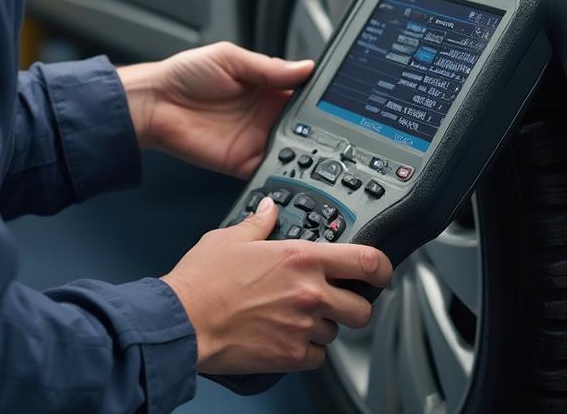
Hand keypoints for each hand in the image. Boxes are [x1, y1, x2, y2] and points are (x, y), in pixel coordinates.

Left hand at [118, 42, 312, 178]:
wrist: (155, 103)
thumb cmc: (185, 74)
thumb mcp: (230, 58)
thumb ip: (268, 67)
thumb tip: (304, 67)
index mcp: (264, 85)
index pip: (301, 92)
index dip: (318, 96)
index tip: (336, 99)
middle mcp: (264, 113)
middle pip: (303, 124)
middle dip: (318, 127)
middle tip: (331, 127)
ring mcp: (255, 138)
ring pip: (293, 149)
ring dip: (305, 150)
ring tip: (315, 147)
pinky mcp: (243, 161)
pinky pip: (269, 170)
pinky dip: (282, 172)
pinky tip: (290, 166)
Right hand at [161, 197, 392, 374]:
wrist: (184, 320)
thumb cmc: (203, 280)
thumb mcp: (230, 237)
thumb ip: (259, 223)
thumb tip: (269, 210)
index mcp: (300, 258)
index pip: (365, 261)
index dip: (382, 267)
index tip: (381, 271)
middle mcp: (309, 292)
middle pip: (361, 307)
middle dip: (353, 304)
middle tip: (336, 299)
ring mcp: (303, 327)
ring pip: (336, 333)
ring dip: (323, 326)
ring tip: (297, 316)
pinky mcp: (291, 356)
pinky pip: (317, 357)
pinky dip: (307, 350)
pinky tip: (287, 336)